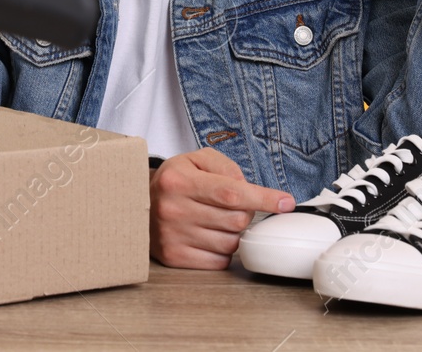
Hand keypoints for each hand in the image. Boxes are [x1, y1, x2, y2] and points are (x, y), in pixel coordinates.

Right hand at [149, 148, 293, 268]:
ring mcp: (172, 236)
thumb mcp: (195, 159)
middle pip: (236, 219)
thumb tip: (249, 188)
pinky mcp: (173, 257)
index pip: (231, 193)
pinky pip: (218, 261)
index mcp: (179, 181)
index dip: (263, 198)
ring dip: (232, 233)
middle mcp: (174, 209)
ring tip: (215, 220)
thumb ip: (225, 167)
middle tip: (230, 206)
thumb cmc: (173, 181)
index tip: (285, 202)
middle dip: (244, 213)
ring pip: (230, 243)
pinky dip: (221, 251)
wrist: (135, 203)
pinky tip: (208, 236)